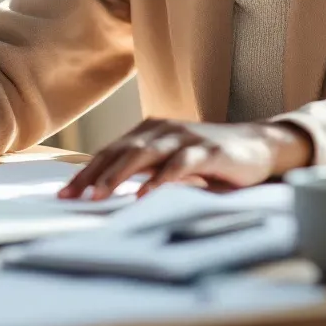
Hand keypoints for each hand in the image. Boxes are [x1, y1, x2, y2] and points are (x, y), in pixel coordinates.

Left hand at [58, 119, 312, 200]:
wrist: (260, 144)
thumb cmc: (212, 158)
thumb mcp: (174, 162)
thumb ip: (147, 169)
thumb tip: (107, 190)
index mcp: (151, 130)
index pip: (111, 151)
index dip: (86, 171)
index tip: (65, 193)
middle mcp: (163, 129)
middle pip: (120, 151)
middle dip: (93, 174)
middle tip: (71, 196)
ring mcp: (185, 137)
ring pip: (143, 154)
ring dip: (118, 175)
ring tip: (98, 195)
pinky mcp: (208, 150)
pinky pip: (178, 165)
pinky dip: (159, 180)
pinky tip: (144, 195)